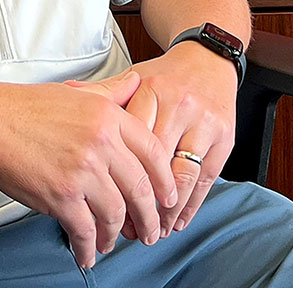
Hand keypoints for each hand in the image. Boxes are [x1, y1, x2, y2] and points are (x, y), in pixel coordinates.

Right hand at [0, 69, 177, 269]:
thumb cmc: (28, 107)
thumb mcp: (78, 92)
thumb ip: (112, 91)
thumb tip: (137, 83)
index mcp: (107, 115)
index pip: (152, 152)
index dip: (164, 180)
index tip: (166, 197)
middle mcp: (100, 142)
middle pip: (140, 189)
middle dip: (149, 216)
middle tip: (149, 230)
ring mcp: (82, 171)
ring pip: (115, 214)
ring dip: (116, 234)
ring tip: (111, 240)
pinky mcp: (62, 197)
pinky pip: (86, 231)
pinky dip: (89, 248)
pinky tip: (87, 252)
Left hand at [123, 43, 237, 237]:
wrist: (208, 61)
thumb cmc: (166, 76)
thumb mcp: (135, 78)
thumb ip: (105, 92)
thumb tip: (69, 92)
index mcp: (151, 90)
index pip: (129, 141)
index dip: (117, 175)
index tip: (104, 200)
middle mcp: (178, 105)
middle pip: (154, 164)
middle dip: (140, 200)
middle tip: (125, 227)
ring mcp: (203, 123)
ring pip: (182, 177)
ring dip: (165, 211)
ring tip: (150, 231)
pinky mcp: (224, 139)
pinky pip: (205, 180)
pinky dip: (190, 205)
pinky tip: (176, 220)